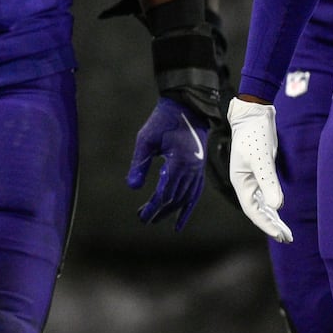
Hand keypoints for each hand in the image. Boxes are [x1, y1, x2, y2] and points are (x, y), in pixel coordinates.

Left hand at [127, 96, 207, 229]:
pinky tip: (178, 222)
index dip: (153, 207)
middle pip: (174, 200)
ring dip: (170, 212)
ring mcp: (197, 171)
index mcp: (178, 163)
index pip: (164, 193)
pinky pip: (194, 195)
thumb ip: (139, 164)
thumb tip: (133, 188)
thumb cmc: (162, 122)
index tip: (142, 216)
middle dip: (159, 212)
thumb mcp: (145, 140)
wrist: (186, 110)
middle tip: (143, 218)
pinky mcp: (199, 170)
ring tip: (156, 219)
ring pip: (184, 199)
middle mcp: (191, 170)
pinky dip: (187, 209)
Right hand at [227, 98, 292, 242]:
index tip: (281, 235)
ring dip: (273, 219)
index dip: (266, 225)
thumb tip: (277, 206)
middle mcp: (245, 183)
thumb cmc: (255, 135)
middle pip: (257, 211)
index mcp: (241, 182)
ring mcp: (251, 178)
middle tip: (288, 239)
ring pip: (261, 205)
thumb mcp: (262, 159)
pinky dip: (273, 206)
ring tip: (286, 232)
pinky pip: (265, 195)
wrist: (253, 114)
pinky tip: (280, 211)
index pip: (253, 211)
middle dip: (271, 226)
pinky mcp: (259, 172)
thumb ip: (269, 182)